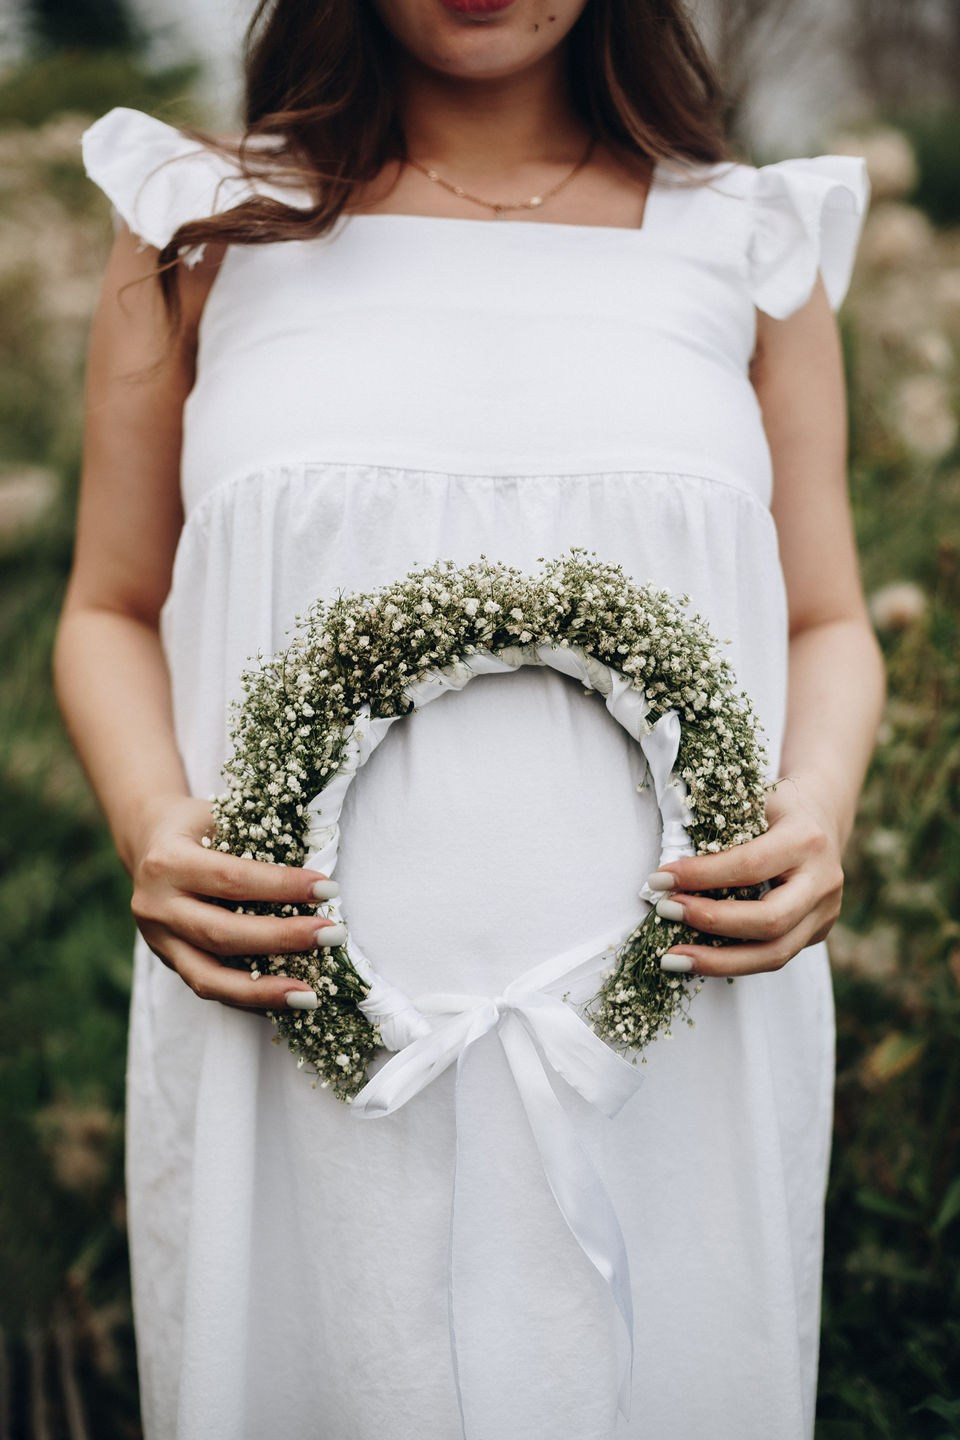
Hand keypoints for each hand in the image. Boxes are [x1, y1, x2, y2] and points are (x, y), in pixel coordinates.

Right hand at [130, 796, 338, 1009]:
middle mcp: (156, 906)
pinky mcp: (168, 961)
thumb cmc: (198, 826)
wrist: (149, 842)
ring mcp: (158, 940)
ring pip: (209, 978)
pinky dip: (249, 998)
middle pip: (222, 933)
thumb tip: (318, 876)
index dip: (282, 886)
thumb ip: (259, 842)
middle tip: (331, 935)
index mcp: (169, 862)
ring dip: (264, 990)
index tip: (328, 890)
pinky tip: (285, 1002)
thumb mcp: (222, 817)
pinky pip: (209, 989)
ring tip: (311, 995)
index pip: (232, 879)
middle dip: (282, 939)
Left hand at [653, 775, 844, 976]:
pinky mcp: (817, 932)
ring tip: (672, 958)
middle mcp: (823, 880)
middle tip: (665, 912)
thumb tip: (666, 875)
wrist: (822, 816)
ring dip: (717, 961)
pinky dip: (732, 962)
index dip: (701, 876)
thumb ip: (719, 834)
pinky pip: (774, 956)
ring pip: (775, 954)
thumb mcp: (750, 804)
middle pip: (769, 920)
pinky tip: (699, 959)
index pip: (750, 866)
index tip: (659, 880)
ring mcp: (825, 912)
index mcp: (806, 839)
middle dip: (711, 922)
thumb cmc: (775, 808)